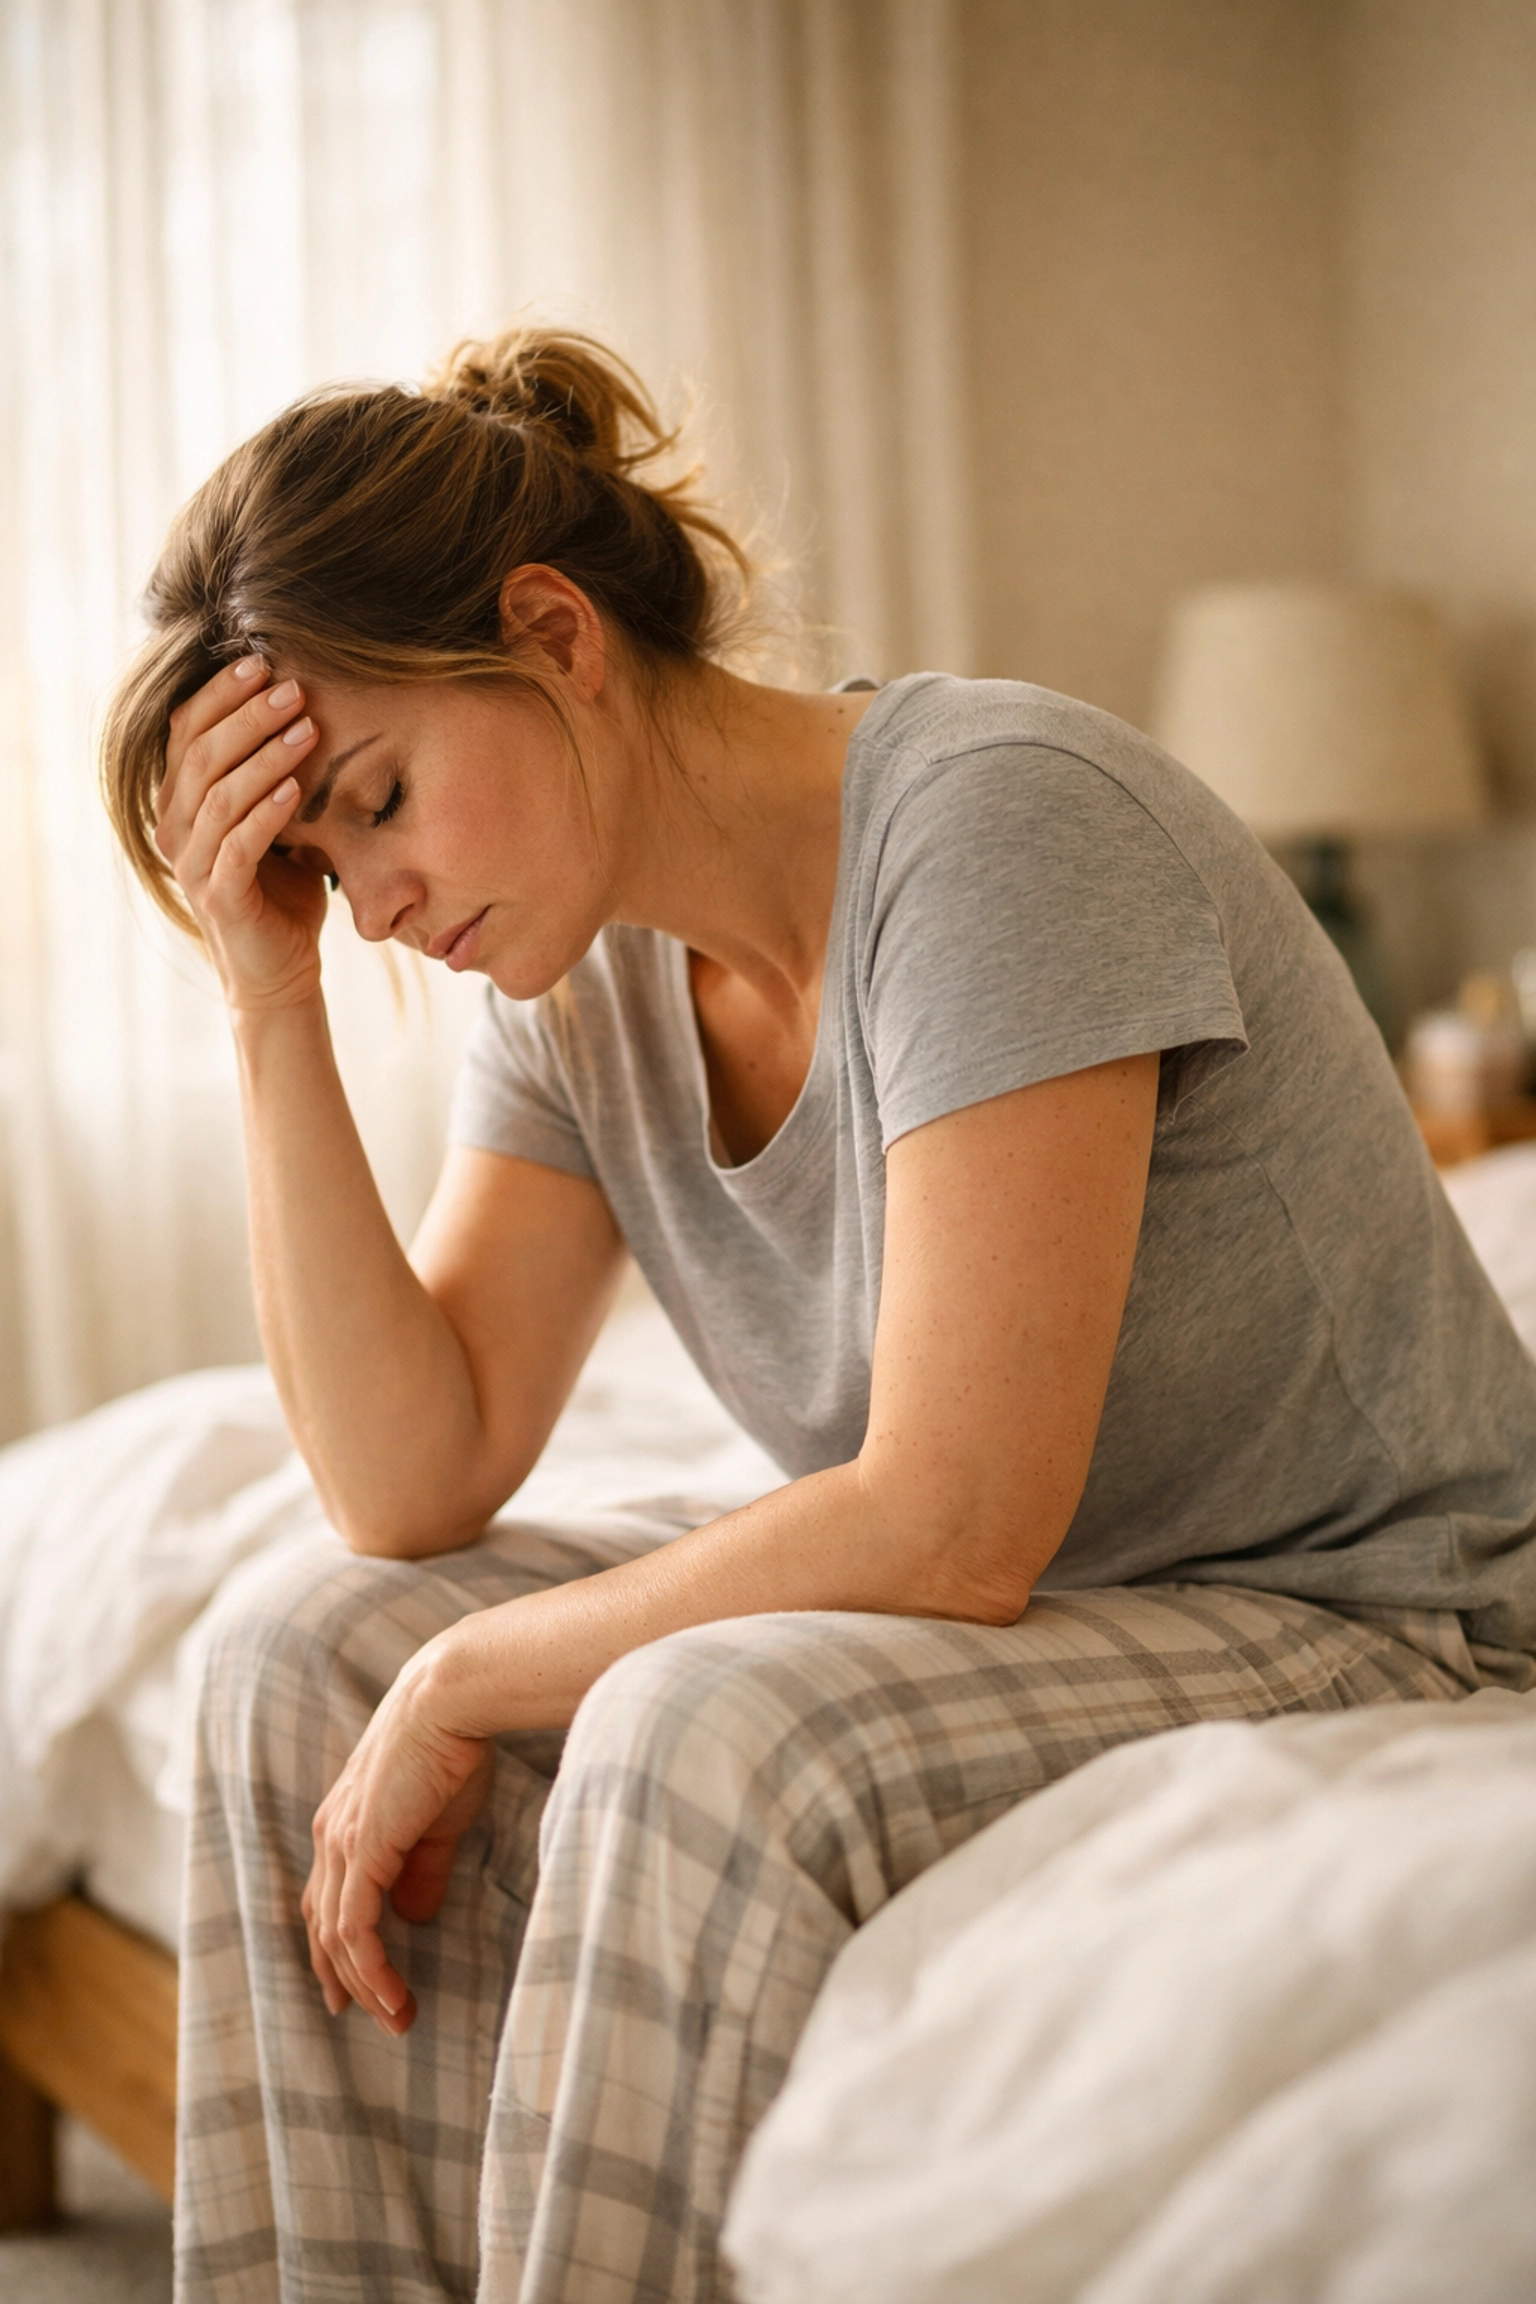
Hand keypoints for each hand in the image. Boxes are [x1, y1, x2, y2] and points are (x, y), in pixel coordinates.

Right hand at [154, 657, 326, 1010]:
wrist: (279, 967)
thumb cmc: (281, 888)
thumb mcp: (276, 818)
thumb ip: (275, 771)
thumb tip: (304, 702)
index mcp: (180, 800)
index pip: (186, 730)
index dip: (220, 694)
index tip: (262, 661)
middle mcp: (175, 827)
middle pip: (201, 754)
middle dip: (248, 715)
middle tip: (293, 687)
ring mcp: (193, 863)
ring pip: (219, 794)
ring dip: (265, 756)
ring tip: (307, 728)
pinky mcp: (219, 896)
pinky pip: (238, 845)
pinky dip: (268, 812)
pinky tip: (297, 788)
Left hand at [303, 1644, 491, 2034]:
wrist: (449, 1699)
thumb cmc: (450, 1747)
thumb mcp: (436, 1820)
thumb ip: (420, 1868)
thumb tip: (416, 1914)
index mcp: (343, 1824)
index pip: (326, 1902)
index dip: (336, 1951)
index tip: (356, 1991)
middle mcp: (330, 1837)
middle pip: (322, 1928)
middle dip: (348, 1981)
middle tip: (380, 2018)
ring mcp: (341, 1844)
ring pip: (337, 1937)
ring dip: (366, 1984)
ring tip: (399, 2018)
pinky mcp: (362, 1850)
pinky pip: (356, 1927)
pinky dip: (372, 1967)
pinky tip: (394, 1994)